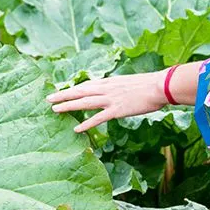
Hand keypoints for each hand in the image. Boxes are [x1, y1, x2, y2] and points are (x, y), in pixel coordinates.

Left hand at [45, 70, 169, 133]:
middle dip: (64, 94)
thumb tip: (121, 92)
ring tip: (55, 109)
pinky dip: (86, 123)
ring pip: (84, 102)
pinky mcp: (117, 110)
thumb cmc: (152, 84)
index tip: (64, 90)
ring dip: (68, 105)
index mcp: (112, 81)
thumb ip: (123, 87)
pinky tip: (76, 128)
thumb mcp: (133, 82)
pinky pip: (98, 118)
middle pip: (80, 91)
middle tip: (49, 98)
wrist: (161, 86)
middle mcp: (108, 88)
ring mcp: (111, 99)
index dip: (75, 88)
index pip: (88, 84)